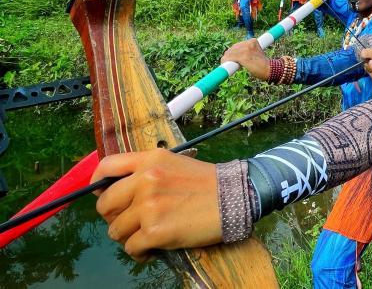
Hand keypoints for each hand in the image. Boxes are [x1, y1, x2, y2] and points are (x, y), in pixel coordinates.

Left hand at [92, 149, 220, 261]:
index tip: (102, 196)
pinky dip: (141, 252)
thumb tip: (114, 191)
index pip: (106, 168)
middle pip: (105, 205)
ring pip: (116, 230)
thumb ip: (145, 171)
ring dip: (129, 236)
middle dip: (115, 217)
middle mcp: (145, 180)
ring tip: (148, 235)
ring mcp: (148, 206)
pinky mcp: (155, 231)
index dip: (96, 185)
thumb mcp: (173, 163)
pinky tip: (155, 248)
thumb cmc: (206, 183)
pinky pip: (131, 248)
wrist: (234, 198)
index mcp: (149, 160)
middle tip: (133, 222)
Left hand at [221, 38, 270, 79]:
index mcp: (253, 41)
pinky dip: (225, 61)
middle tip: (228, 62)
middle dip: (228, 55)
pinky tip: (224, 64)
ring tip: (225, 64)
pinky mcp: (243, 57)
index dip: (232, 51)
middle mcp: (249, 43)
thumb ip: (247, 51)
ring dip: (226, 59)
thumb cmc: (262, 64)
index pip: (238, 45)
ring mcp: (246, 49)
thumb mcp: (256, 53)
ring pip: (230, 53)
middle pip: (233, 48)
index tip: (229, 57)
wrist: (270, 70)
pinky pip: (230, 58)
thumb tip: (234, 55)